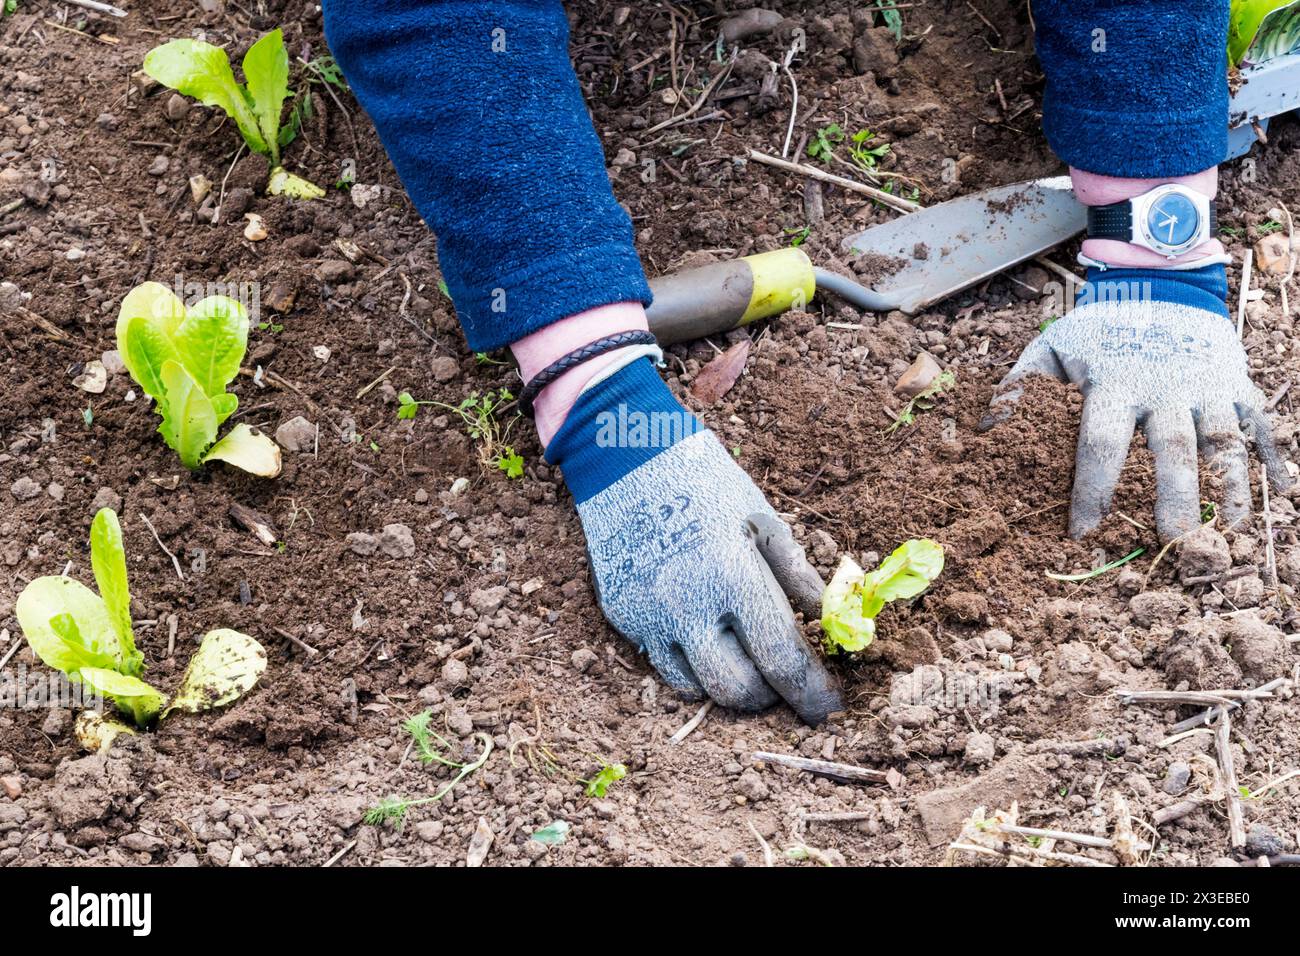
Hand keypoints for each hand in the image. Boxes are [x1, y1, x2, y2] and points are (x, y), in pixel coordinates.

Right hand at [576, 431, 842, 723]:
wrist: (624, 457)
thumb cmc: (706, 482)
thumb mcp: (763, 521)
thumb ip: (798, 578)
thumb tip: (833, 622)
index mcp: (733, 576)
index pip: (781, 659)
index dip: (811, 692)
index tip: (829, 707)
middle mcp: (687, 605)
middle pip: (737, 690)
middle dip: (771, 696)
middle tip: (786, 681)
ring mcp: (649, 616)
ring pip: (697, 688)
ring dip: (731, 685)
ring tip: (747, 660)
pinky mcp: (623, 617)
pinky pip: (663, 665)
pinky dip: (693, 665)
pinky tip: (707, 640)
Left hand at [981, 268, 1289, 540]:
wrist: (1160, 281)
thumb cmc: (1099, 329)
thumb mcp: (1052, 347)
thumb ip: (1020, 388)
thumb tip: (985, 433)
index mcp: (1114, 384)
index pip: (1101, 444)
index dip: (1092, 490)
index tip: (1082, 532)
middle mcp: (1165, 388)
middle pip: (1172, 449)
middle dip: (1173, 497)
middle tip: (1172, 542)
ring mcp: (1208, 387)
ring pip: (1224, 443)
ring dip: (1229, 488)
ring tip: (1227, 531)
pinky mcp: (1238, 385)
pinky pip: (1261, 425)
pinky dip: (1274, 459)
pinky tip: (1282, 494)